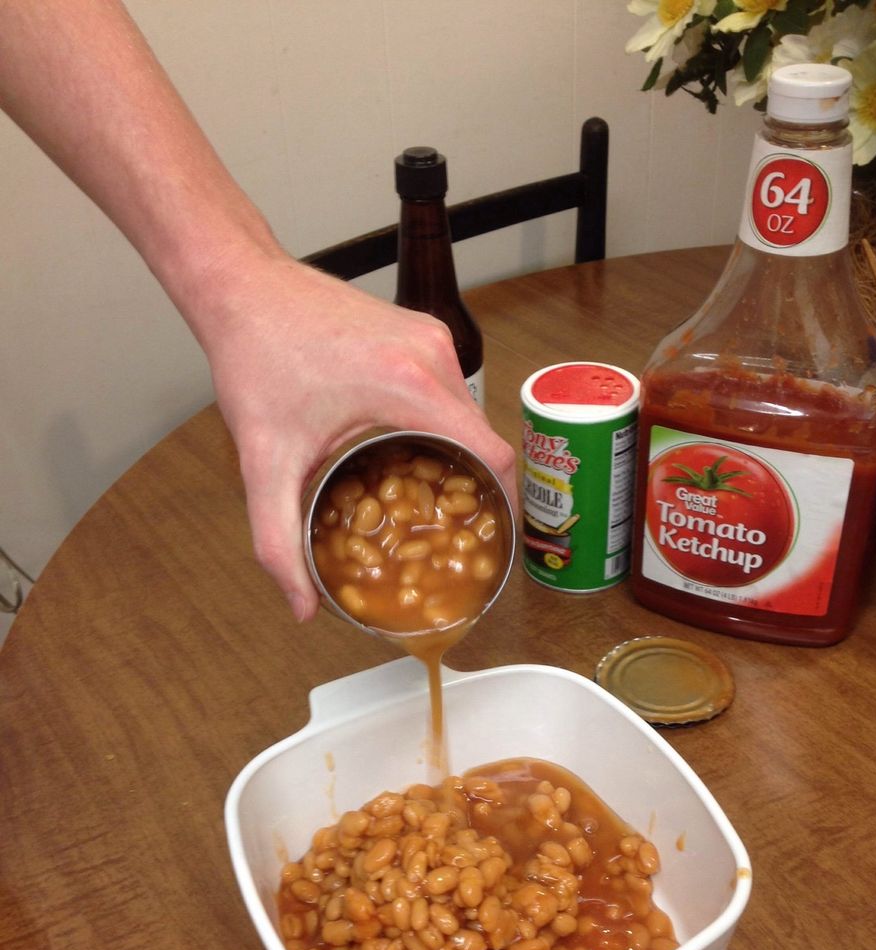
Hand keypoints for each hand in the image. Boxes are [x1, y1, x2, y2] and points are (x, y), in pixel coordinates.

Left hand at [195, 249, 516, 620]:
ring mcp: (431, 336)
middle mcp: (433, 354)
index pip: (493, 454)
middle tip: (455, 534)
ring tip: (434, 502)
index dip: (503, 505)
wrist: (240, 285)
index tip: (493, 539)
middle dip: (473, 489)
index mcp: (411, 384)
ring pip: (467, 414)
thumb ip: (279, 542)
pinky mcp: (420, 330)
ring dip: (456, 457)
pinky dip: (440, 425)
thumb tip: (302, 605)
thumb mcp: (265, 462)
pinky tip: (412, 454)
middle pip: (483, 438)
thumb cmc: (255, 358)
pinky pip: (449, 390)